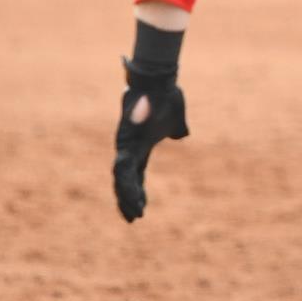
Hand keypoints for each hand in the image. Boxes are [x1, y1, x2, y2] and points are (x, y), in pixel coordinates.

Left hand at [112, 59, 189, 221]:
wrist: (160, 81)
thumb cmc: (166, 96)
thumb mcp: (176, 119)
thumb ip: (177, 129)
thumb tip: (181, 134)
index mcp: (140, 146)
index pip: (136, 175)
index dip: (137, 192)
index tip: (142, 210)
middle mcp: (129, 148)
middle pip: (124, 180)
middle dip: (127, 200)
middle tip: (133, 219)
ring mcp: (125, 144)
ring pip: (120, 178)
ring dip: (127, 197)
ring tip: (135, 213)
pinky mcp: (125, 142)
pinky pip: (123, 169)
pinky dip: (127, 185)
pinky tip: (131, 197)